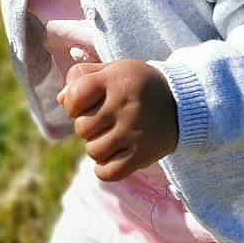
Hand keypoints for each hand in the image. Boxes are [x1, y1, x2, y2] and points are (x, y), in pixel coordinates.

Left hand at [57, 57, 177, 181]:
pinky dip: (104, 168)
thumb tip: (60, 99)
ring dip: (98, 146)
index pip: (74, 97)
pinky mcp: (142, 154)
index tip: (86, 103)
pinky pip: (108, 172)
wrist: (183, 103)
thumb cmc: (138, 85)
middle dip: (88, 126)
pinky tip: (113, 156)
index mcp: (115, 80)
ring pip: (93, 151)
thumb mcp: (113, 70)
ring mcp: (134, 131)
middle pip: (82, 128)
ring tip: (113, 136)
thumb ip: (82, 77)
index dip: (73, 104)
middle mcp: (124, 106)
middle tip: (106, 120)